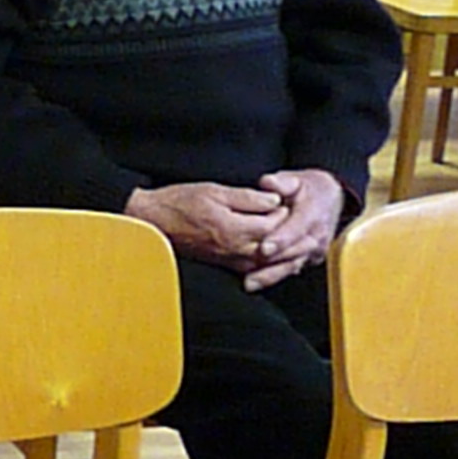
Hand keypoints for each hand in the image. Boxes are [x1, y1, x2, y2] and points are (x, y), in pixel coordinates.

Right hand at [124, 182, 285, 274]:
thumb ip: (247, 197)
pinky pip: (255, 268)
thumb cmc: (179, 202)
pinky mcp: (224, 265)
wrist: (152, 221)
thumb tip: (274, 199)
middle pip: (277, 247)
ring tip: (297, 241)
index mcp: (235, 229)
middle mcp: (235, 249)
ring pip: (269, 261)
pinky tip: (273, 252)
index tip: (290, 200)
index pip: (276, 224)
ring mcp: (230, 260)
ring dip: (285, 253)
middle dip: (293, 236)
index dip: (287, 211)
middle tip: (305, 224)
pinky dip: (269, 262)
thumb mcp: (214, 190)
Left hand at [243, 169, 343, 291]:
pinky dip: (274, 276)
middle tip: (247, 269)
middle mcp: (317, 235)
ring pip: (292, 265)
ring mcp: (314, 250)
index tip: (265, 248)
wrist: (330, 199)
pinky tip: (255, 282)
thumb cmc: (309, 189)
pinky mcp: (309, 259)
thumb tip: (269, 183)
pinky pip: (291, 269)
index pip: (297, 228)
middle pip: (294, 252)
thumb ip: (282, 181)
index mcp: (314, 213)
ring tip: (249, 282)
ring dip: (271, 275)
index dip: (281, 239)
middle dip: (272, 262)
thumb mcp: (296, 179)